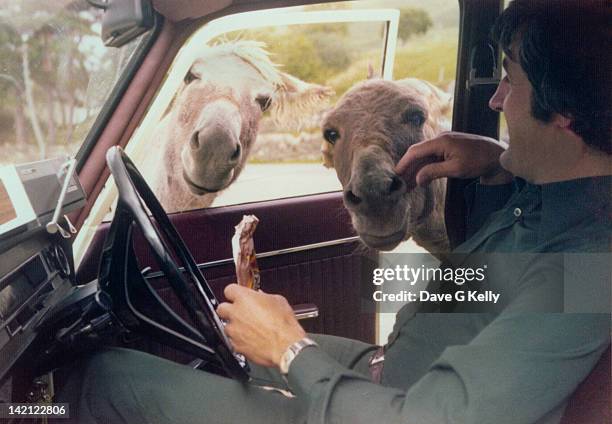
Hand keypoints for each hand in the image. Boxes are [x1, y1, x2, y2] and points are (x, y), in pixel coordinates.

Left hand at [217, 284, 305, 367]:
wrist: (286, 347)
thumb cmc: (284, 325)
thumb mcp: (278, 301)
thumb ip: (264, 297)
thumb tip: (261, 297)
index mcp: (244, 298)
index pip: (229, 290)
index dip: (235, 293)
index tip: (239, 295)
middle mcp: (235, 313)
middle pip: (221, 308)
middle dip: (229, 309)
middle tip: (241, 311)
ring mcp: (234, 330)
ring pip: (226, 325)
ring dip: (234, 325)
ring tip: (248, 327)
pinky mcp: (236, 345)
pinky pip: (232, 340)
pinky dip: (239, 339)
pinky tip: (251, 338)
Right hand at [395, 131, 512, 186]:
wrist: (499, 157)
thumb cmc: (480, 162)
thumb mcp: (456, 169)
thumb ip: (434, 172)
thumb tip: (417, 178)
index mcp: (441, 141)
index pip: (415, 151)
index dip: (404, 163)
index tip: (396, 175)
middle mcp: (441, 139)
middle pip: (418, 154)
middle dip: (408, 168)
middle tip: (399, 183)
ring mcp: (445, 144)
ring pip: (425, 157)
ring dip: (416, 170)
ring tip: (407, 185)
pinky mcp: (450, 150)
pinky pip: (433, 158)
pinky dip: (425, 168)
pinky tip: (421, 179)